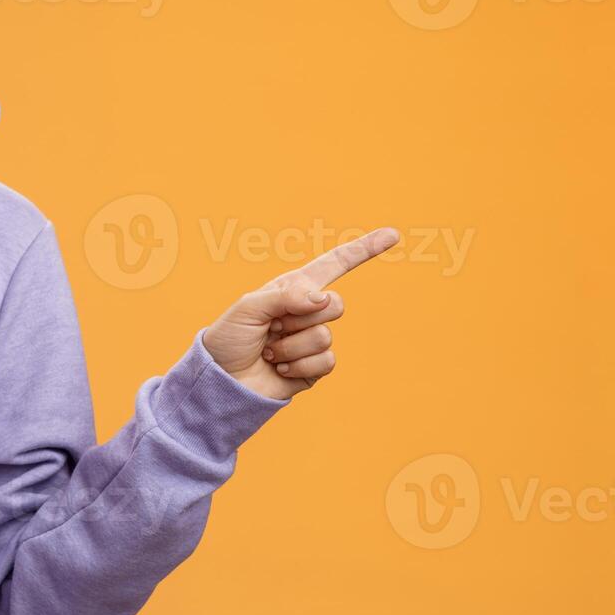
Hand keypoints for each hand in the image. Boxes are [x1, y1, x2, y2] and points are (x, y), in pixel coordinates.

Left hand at [202, 227, 397, 400]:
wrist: (222, 380)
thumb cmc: (229, 338)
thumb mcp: (249, 307)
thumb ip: (286, 296)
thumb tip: (324, 299)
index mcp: (294, 288)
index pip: (335, 264)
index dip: (364, 249)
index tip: (392, 235)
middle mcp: (308, 311)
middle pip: (335, 304)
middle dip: (300, 317)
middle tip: (272, 328)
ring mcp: (314, 340)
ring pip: (324, 336)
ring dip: (290, 346)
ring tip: (269, 351)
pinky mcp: (315, 368)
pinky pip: (326, 362)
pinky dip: (298, 366)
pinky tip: (280, 368)